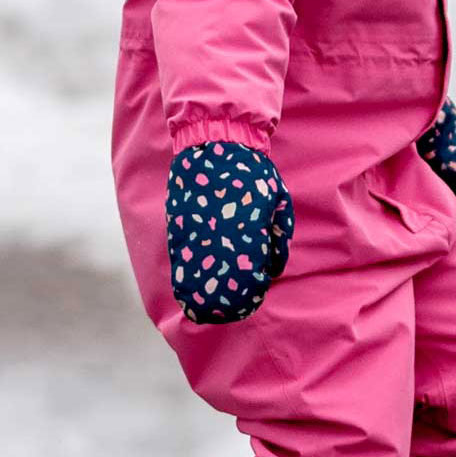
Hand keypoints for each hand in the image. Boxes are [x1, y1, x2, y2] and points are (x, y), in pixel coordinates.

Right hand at [166, 141, 293, 323]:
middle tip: (232, 312)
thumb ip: (277, 238)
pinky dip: (184, 277)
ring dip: (201, 294)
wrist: (214, 144)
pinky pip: (180, 259)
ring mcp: (194, 230)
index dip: (250, 293)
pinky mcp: (178, 225)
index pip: (249, 275)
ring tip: (206, 309)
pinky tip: (189, 289)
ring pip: (194, 274)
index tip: (252, 299)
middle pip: (219, 282)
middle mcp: (219, 234)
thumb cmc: (251, 175)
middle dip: (225, 302)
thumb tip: (273, 270)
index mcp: (248, 228)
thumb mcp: (277, 202)